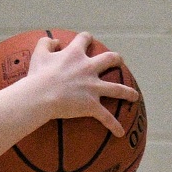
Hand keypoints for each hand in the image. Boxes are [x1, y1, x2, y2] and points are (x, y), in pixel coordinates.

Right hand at [26, 32, 140, 136]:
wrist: (40, 95)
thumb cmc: (37, 76)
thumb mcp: (38, 54)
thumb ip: (46, 43)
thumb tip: (55, 41)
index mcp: (75, 54)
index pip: (84, 39)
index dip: (85, 39)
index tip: (86, 40)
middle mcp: (88, 68)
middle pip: (109, 59)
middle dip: (115, 59)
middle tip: (117, 62)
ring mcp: (93, 87)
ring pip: (117, 89)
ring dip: (127, 92)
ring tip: (134, 96)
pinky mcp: (91, 105)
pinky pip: (106, 117)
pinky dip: (114, 125)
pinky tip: (120, 132)